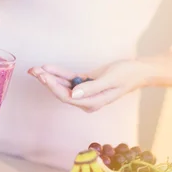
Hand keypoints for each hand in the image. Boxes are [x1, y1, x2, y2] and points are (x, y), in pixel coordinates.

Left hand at [28, 59, 154, 111]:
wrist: (138, 71)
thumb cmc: (126, 75)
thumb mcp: (109, 80)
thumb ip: (91, 88)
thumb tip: (74, 94)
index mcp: (92, 103)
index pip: (67, 97)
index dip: (53, 87)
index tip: (43, 76)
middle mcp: (86, 100)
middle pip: (61, 92)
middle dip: (47, 82)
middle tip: (33, 71)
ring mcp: (85, 92)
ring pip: (63, 85)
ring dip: (50, 77)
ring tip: (35, 69)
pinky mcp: (86, 84)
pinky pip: (69, 79)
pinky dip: (59, 73)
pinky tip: (49, 68)